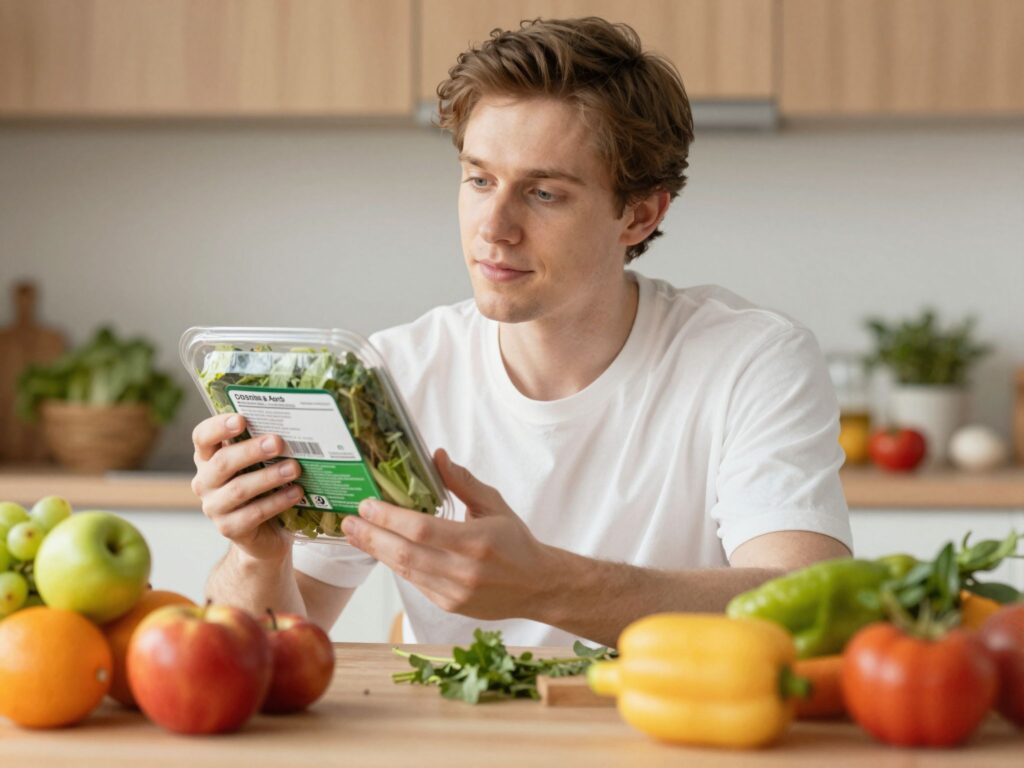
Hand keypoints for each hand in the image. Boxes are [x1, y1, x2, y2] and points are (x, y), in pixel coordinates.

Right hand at [190, 413, 303, 561]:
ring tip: (294, 468)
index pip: (202, 437)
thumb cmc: (262, 487)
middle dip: (252, 450)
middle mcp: (204, 482)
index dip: (218, 427)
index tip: (241, 419)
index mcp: (208, 458)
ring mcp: (214, 507)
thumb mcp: (259, 464)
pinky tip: (296, 492)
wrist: (264, 534)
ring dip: (269, 476)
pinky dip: (277, 501)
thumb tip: (291, 428)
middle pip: (222, 462)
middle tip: (278, 442)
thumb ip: (264, 446)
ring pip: (239, 489)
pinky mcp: (229, 528)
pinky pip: (253, 513)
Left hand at [340, 449, 558, 619]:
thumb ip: (462, 482)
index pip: (422, 530)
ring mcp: (454, 593)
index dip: (389, 518)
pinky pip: (415, 582)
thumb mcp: (494, 505)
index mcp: (476, 542)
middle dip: (371, 536)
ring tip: (355, 534)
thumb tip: (436, 456)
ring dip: (376, 551)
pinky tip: (382, 549)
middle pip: (405, 554)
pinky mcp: (448, 605)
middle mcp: (463, 571)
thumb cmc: (516, 542)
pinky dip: (396, 564)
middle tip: (348, 520)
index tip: (367, 505)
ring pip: (404, 571)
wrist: (536, 586)